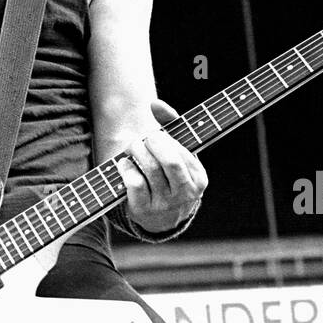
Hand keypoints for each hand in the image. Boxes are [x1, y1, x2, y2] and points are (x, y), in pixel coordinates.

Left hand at [117, 100, 208, 232]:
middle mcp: (185, 193)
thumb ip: (170, 123)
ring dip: (136, 153)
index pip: (180, 152)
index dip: (163, 139)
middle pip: (169, 162)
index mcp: (198, 177)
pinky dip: (126, 169)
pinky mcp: (144, 210)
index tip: (153, 136)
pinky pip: (135, 184)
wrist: (163, 219)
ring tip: (132, 148)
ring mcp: (165, 204)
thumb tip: (155, 103)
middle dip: (151, 144)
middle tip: (142, 140)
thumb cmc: (170, 176)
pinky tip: (123, 164)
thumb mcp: (178, 152)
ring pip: (150, 171)